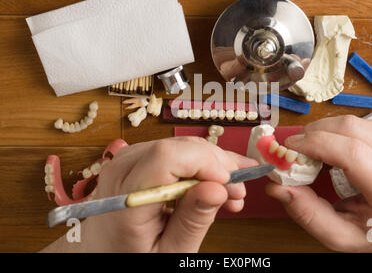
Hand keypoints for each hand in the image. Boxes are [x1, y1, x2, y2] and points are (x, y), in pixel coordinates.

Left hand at [43, 137, 256, 251]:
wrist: (102, 251)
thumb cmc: (131, 255)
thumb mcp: (169, 252)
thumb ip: (192, 221)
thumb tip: (218, 188)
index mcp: (125, 195)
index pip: (167, 156)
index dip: (204, 162)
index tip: (228, 183)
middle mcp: (122, 167)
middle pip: (180, 148)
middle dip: (217, 165)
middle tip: (239, 192)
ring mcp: (128, 158)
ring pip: (183, 147)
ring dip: (213, 166)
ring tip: (231, 194)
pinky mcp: (138, 157)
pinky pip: (175, 151)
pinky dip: (199, 166)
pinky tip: (216, 185)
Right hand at [266, 115, 371, 251]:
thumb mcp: (341, 236)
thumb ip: (307, 214)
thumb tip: (277, 186)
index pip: (352, 153)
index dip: (316, 144)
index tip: (290, 148)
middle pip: (350, 128)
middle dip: (314, 132)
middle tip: (294, 149)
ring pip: (352, 120)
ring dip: (323, 129)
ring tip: (310, 150)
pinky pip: (358, 122)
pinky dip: (336, 130)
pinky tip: (330, 146)